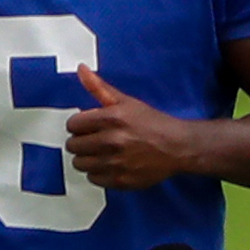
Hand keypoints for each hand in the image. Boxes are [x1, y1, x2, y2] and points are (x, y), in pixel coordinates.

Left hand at [66, 67, 195, 190]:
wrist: (178, 147)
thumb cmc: (151, 122)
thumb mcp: (126, 101)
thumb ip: (99, 88)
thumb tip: (80, 69)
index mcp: (111, 119)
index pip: (72, 125)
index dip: (79, 124)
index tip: (89, 126)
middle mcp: (112, 141)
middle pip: (73, 145)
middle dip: (81, 141)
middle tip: (95, 139)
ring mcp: (116, 163)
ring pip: (79, 164)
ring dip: (87, 158)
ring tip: (101, 153)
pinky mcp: (120, 180)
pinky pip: (93, 179)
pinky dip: (98, 173)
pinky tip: (110, 164)